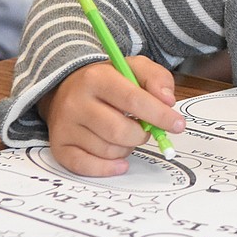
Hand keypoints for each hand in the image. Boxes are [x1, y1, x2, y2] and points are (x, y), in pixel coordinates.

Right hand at [42, 57, 183, 176]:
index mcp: (96, 78)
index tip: (178, 124)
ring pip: (108, 150)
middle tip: (145, 128)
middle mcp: (76, 101)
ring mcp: (65, 126)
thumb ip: (156, 79)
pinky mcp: (59, 146)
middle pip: (120, 131)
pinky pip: (86, 166)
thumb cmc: (108, 80)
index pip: (133, 99)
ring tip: (124, 133)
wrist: (66, 86)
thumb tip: (167, 102)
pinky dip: (108, 168)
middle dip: (142, 134)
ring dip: (126, 148)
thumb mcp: (134, 67)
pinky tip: (119, 162)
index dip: (159, 115)